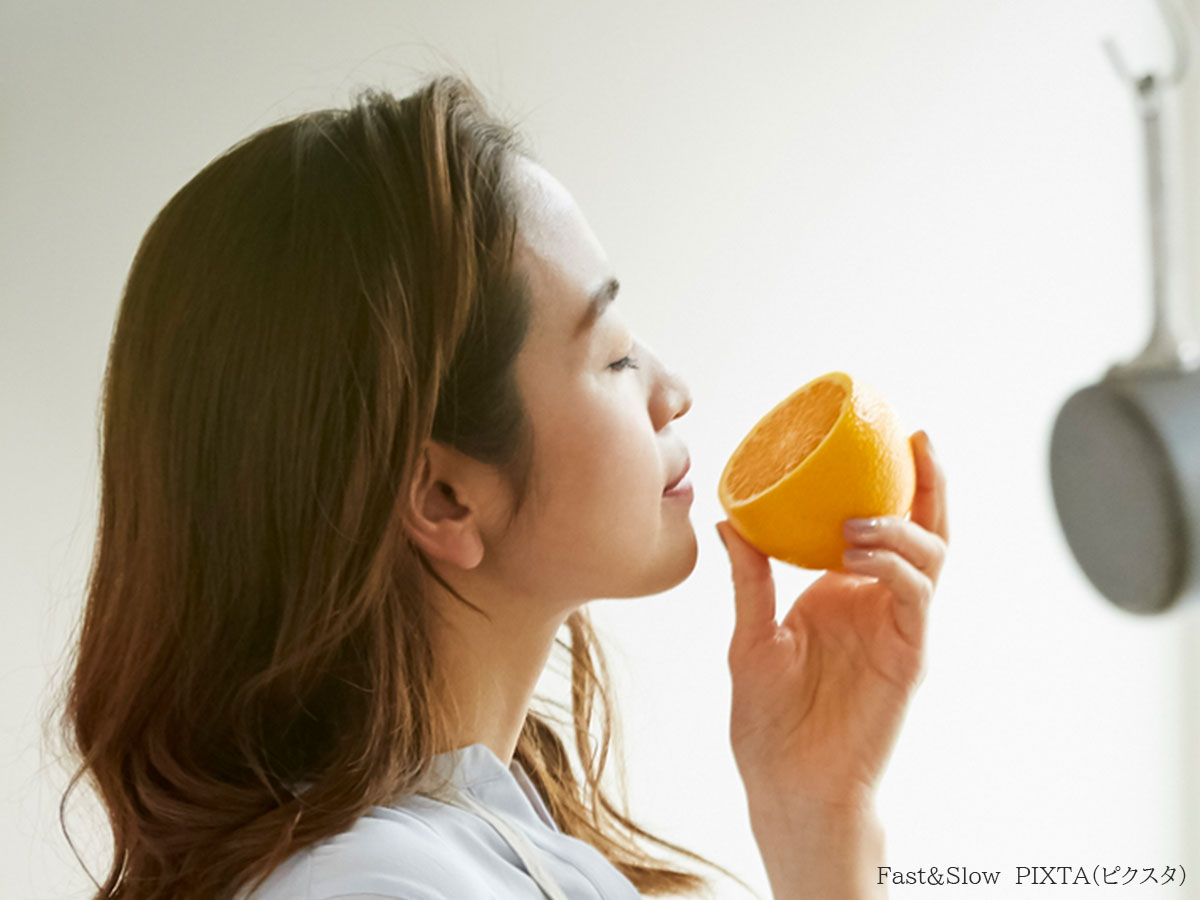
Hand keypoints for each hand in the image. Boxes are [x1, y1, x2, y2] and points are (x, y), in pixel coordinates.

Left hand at [716, 430, 948, 810]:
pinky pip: (916, 598)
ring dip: (902, 524)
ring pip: (929, 556)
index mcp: (842, 590)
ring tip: (861, 517)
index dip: (886, 481)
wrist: (786, 784)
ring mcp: (898, 627)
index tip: (877, 435)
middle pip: (920, 529)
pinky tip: (862, 552)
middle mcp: (877, 601)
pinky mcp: (908, 656)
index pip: (877, 524)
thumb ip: (749, 579)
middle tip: (915, 439)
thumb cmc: (768, 719)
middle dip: (926, 481)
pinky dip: (896, 565)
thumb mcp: (751, 636)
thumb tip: (729, 518)